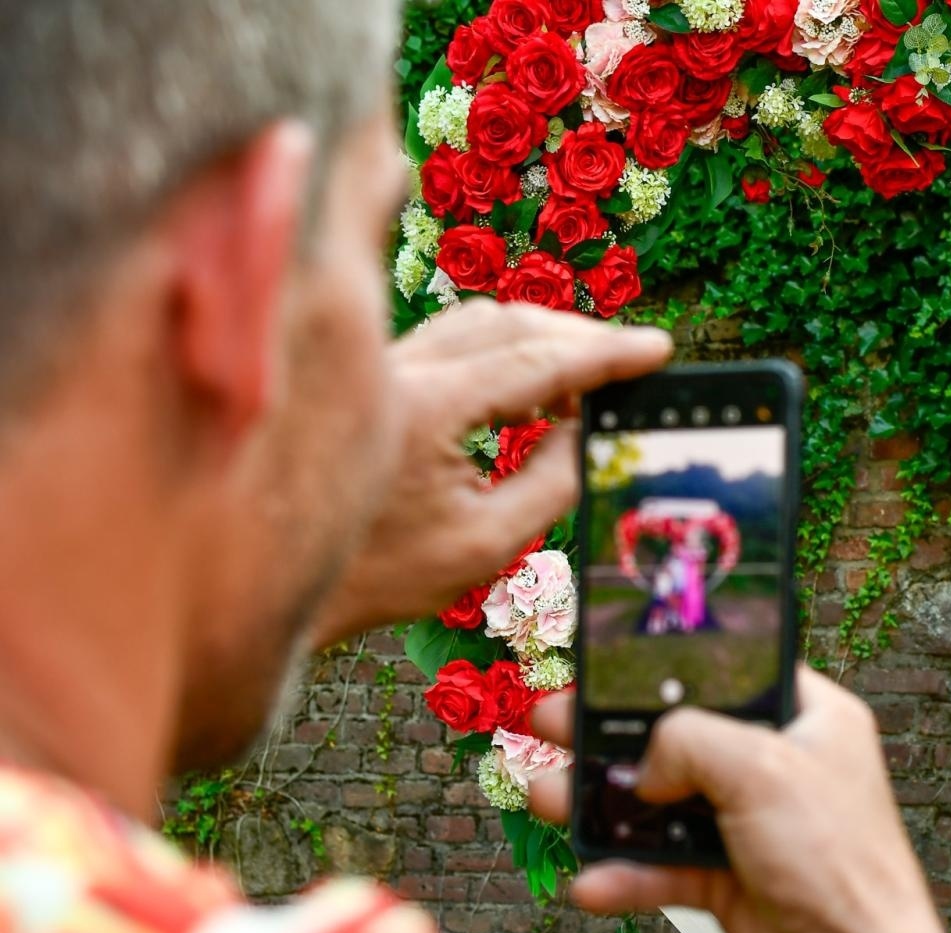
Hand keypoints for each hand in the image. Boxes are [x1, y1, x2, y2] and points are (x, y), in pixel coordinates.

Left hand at [311, 303, 669, 643]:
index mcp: (428, 408)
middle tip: (631, 361)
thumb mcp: (488, 545)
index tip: (658, 349)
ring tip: (587, 377)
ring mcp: (382, 367)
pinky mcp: (376, 376)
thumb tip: (581, 428)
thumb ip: (550, 483)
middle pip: (510, 322)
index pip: (537, 360)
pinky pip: (453, 340)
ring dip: (541, 337)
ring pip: (479, 322)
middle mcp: (399, 369)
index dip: (606, 353)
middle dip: (579, 336)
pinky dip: (502, 349)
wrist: (279, 578)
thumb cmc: (381, 573)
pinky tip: (529, 386)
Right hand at [528, 671, 950, 932]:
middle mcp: (776, 763)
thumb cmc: (839, 858)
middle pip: (677, 735)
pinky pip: (660, 866)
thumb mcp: (761, 768)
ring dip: (599, 803)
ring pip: (657, 802)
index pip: (732, 671)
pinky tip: (591, 881)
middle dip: (608, 733)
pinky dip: (624, 873)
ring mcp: (747, 821)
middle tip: (551, 721)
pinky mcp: (726, 875)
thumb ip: (688, 741)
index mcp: (808, 716)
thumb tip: (644, 766)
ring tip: (542, 795)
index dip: (671, 667)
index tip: (610, 663)